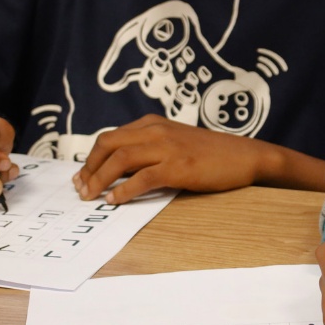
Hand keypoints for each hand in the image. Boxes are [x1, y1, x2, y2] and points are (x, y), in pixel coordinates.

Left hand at [74, 115, 276, 203]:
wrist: (244, 156)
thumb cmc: (210, 153)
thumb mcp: (174, 142)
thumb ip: (148, 149)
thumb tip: (116, 171)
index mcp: (153, 123)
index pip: (110, 137)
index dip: (90, 158)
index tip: (82, 177)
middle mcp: (156, 130)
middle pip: (108, 144)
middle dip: (89, 168)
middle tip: (81, 189)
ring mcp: (168, 147)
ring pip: (120, 159)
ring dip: (100, 180)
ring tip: (91, 197)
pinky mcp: (178, 166)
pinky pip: (142, 178)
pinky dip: (123, 190)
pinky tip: (115, 200)